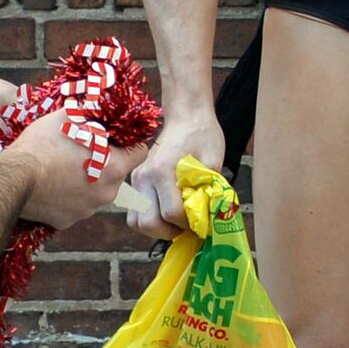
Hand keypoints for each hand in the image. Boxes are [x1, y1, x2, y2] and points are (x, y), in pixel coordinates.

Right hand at [9, 104, 121, 230]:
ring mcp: (87, 210)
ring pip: (95, 191)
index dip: (129, 143)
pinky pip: (74, 206)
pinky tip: (52, 185)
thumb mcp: (69, 116)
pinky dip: (67, 197)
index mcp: (114, 167)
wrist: (13, 178)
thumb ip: (91, 112)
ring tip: (62, 168)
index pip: (140, 153)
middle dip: (104, 162)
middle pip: (116, 174)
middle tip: (82, 151)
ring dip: (86, 181)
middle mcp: (107, 193)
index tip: (115, 138)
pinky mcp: (68, 221)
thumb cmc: (43, 144)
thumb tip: (99, 105)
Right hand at [122, 108, 219, 242]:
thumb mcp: (212, 162)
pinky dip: (149, 219)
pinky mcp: (135, 181)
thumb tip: (206, 219)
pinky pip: (136, 211)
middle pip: (148, 223)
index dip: (190, 223)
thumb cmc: (202, 135)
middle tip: (188, 228)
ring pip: (136, 222)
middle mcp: (144, 177)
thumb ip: (208, 191)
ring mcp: (136, 180)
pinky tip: (167, 214)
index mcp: (162, 171)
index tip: (203, 222)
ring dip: (157, 229)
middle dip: (170, 231)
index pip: (172, 213)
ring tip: (176, 224)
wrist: (186, 116)